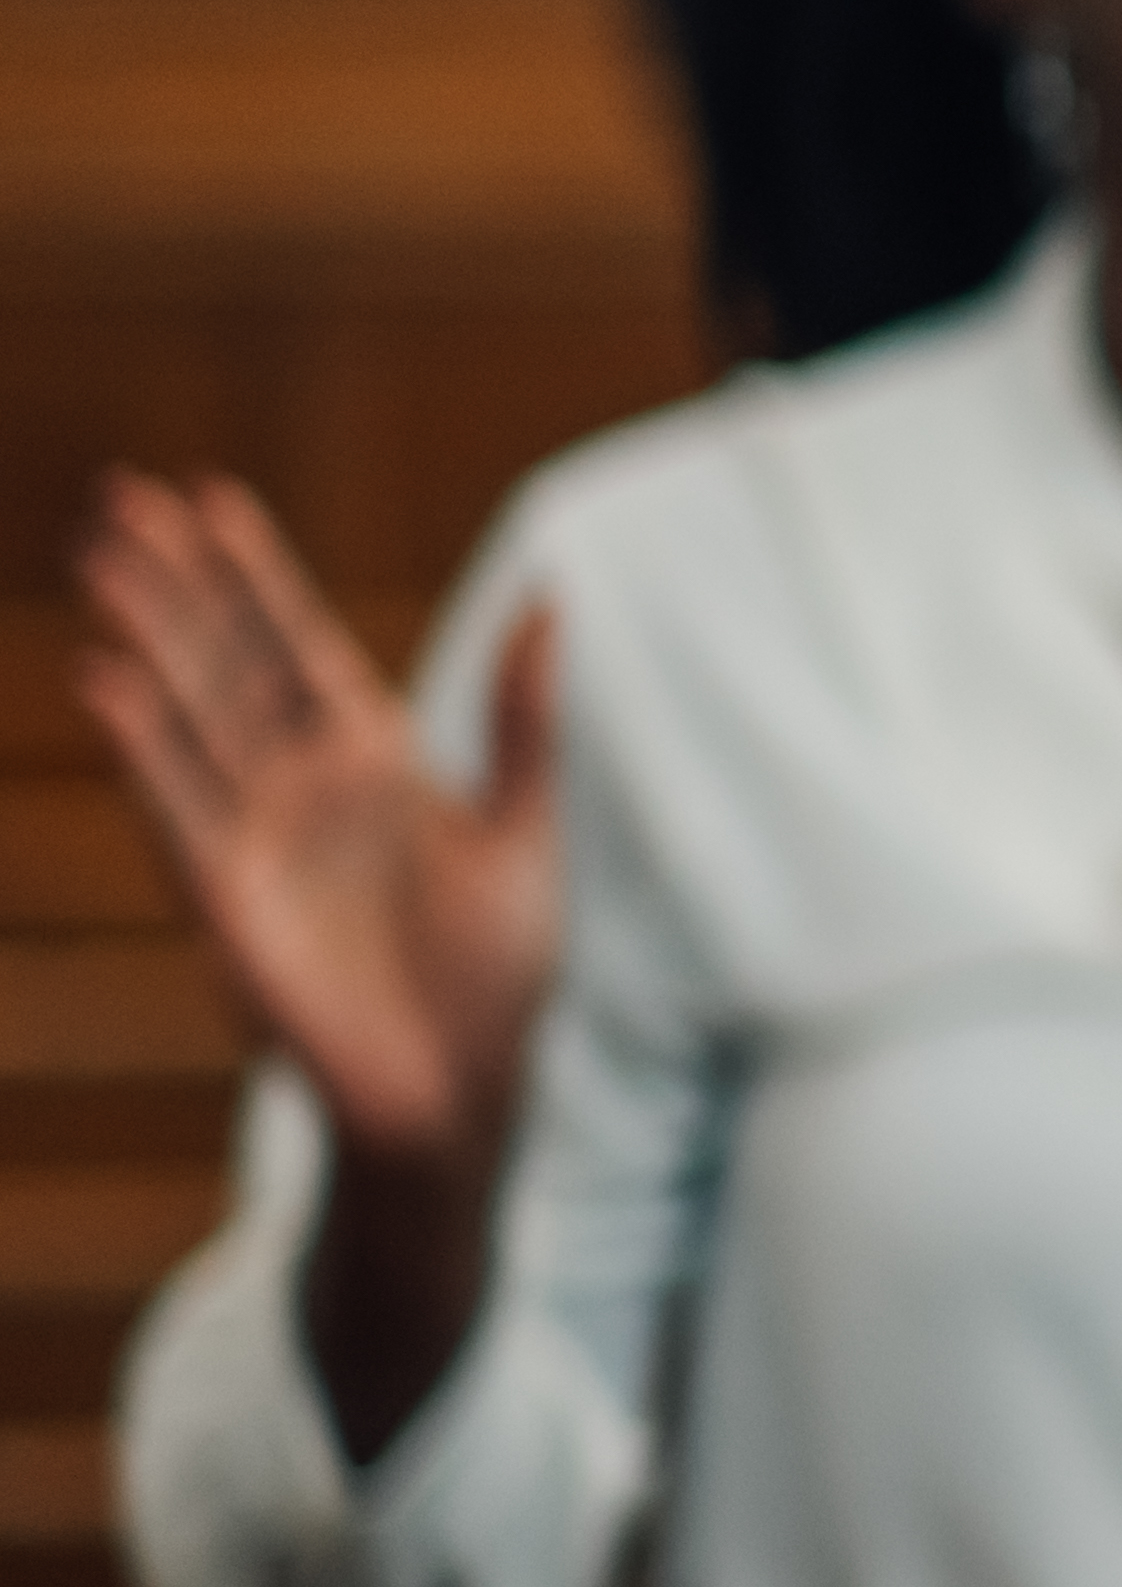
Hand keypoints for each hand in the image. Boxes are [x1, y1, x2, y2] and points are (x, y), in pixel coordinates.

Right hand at [78, 477, 564, 1462]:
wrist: (462, 1087)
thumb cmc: (498, 970)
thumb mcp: (525, 827)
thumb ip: (526, 717)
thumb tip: (556, 598)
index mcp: (370, 758)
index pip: (294, 642)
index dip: (253, 574)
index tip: (210, 499)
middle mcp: (299, 784)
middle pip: (224, 660)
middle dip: (176, 585)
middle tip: (122, 501)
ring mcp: (254, 834)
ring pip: (188, 713)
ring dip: (146, 641)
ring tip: (101, 561)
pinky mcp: (224, 894)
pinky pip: (176, 805)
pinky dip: (143, 745)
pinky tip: (107, 682)